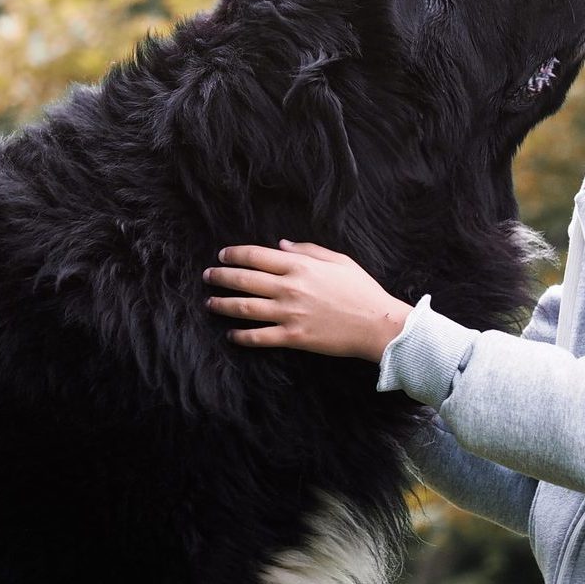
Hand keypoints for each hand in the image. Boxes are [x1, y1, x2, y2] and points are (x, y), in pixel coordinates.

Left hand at [203, 240, 414, 361]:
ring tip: (210, 303)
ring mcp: (289, 313)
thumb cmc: (361, 290)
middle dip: (220, 277)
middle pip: (243, 280)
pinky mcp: (293, 337)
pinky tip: (231, 334)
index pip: (256, 256)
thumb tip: (282, 245)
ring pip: (245, 308)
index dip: (235, 254)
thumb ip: (308, 250)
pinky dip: (241, 336)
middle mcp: (289, 288)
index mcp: (300, 266)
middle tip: (207, 276)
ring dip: (223, 305)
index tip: (223, 255)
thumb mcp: (339, 260)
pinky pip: (259, 337)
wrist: (377, 324)